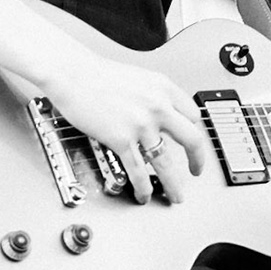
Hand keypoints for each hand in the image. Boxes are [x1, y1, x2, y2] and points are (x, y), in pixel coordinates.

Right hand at [41, 53, 208, 204]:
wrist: (73, 73)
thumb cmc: (96, 73)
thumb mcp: (138, 77)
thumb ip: (152, 96)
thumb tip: (158, 114)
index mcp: (163, 88)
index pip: (193, 115)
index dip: (194, 131)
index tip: (193, 141)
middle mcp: (157, 106)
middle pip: (192, 140)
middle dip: (197, 160)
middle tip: (196, 170)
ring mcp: (141, 125)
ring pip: (167, 164)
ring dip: (174, 184)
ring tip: (176, 195)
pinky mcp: (122, 140)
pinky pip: (139, 171)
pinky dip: (143, 187)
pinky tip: (144, 194)